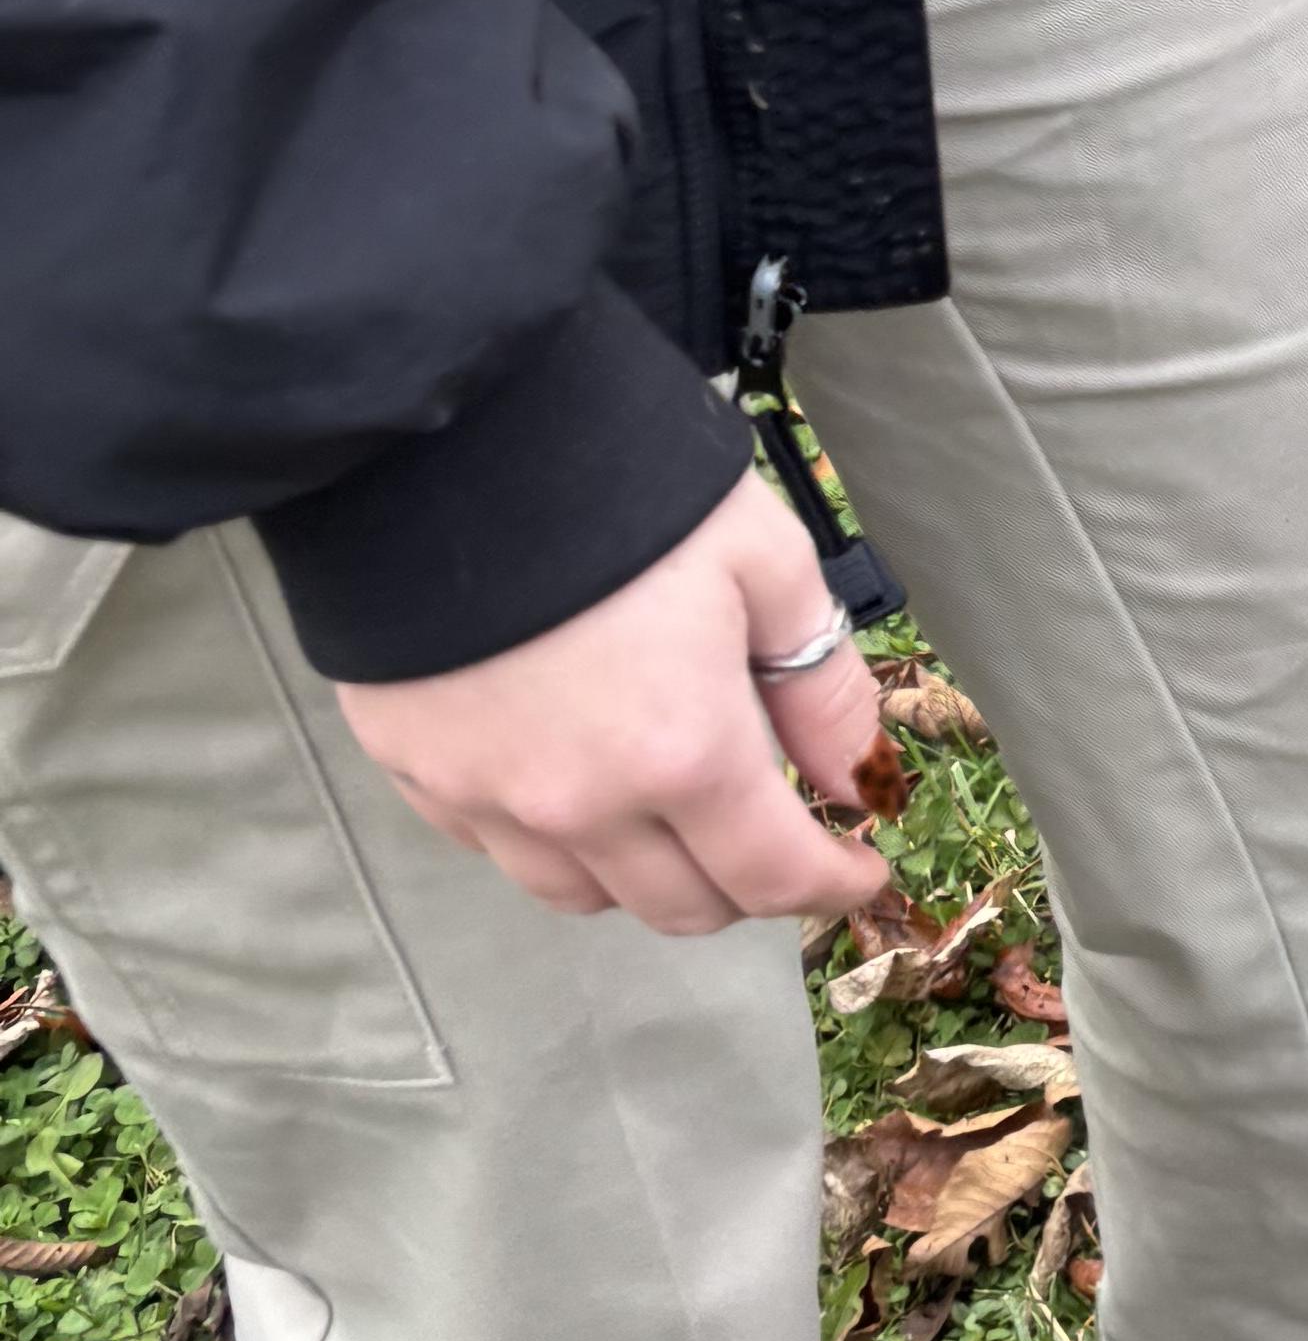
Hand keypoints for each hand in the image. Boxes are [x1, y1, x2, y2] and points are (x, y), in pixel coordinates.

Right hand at [338, 483, 896, 938]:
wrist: (444, 434)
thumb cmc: (614, 484)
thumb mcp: (764, 559)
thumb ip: (821, 683)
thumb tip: (858, 776)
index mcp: (682, 754)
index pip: (772, 877)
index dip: (832, 884)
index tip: (858, 865)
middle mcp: (580, 804)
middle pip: (681, 906)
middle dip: (747, 884)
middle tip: (776, 829)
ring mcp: (486, 797)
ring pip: (584, 895)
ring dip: (647, 874)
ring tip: (676, 810)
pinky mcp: (416, 771)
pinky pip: (498, 849)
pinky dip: (553, 839)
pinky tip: (577, 777)